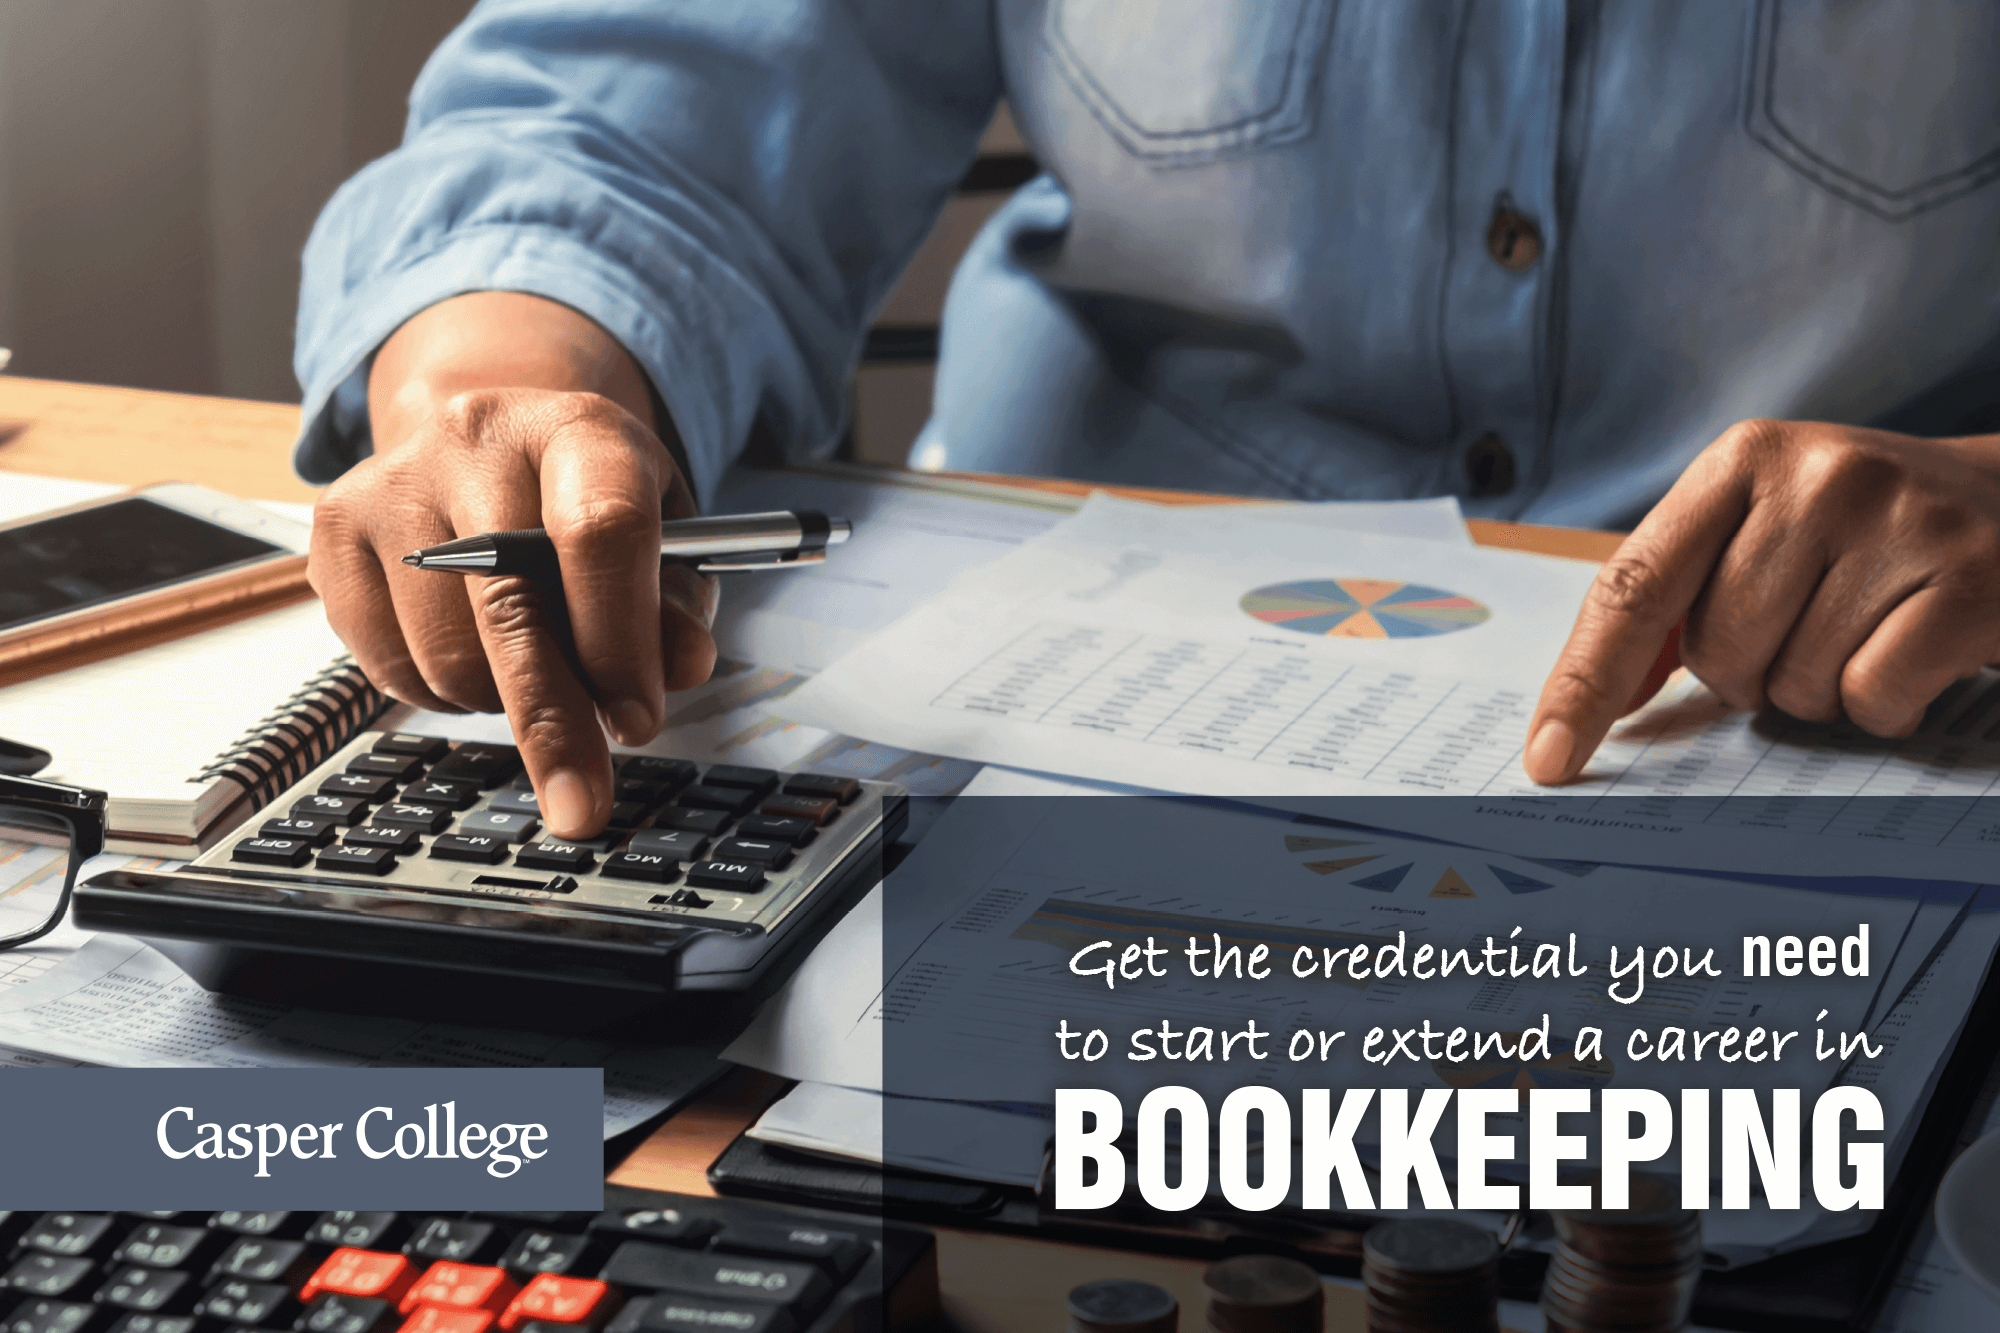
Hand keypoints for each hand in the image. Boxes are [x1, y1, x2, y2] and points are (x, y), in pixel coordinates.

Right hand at [309, 294, 716, 837]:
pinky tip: (472, 655)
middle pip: (512, 607)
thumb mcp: (662, 536)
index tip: (637, 722)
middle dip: (553, 721)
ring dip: (497, 701)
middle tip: (582, 801)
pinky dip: (441, 692)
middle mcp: (476, 440)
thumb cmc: (588, 501)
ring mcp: (393, 483)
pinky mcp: (334, 531)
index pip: (600, 531)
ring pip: (447, 653)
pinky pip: (388, 666)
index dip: (620, 640)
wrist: (493, 439)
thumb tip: (682, 668)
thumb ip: (677, 605)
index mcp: (578, 431)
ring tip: (531, 673)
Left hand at [1524, 419, 1999, 783]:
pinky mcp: (1972, 579)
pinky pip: (1872, 697)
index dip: (1583, 682)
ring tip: (1869, 630)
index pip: (1632, 588)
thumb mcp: (1769, 530)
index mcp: (1743, 460)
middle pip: (1716, 651)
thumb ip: (1679, 600)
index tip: (1548, 758)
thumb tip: (1595, 704)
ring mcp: (1899, 521)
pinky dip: (1887, 704)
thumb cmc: (1869, 535)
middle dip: (1752, 673)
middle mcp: (1818, 476)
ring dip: (1821, 689)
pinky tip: (1916, 655)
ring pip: (1794, 684)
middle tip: (1811, 628)